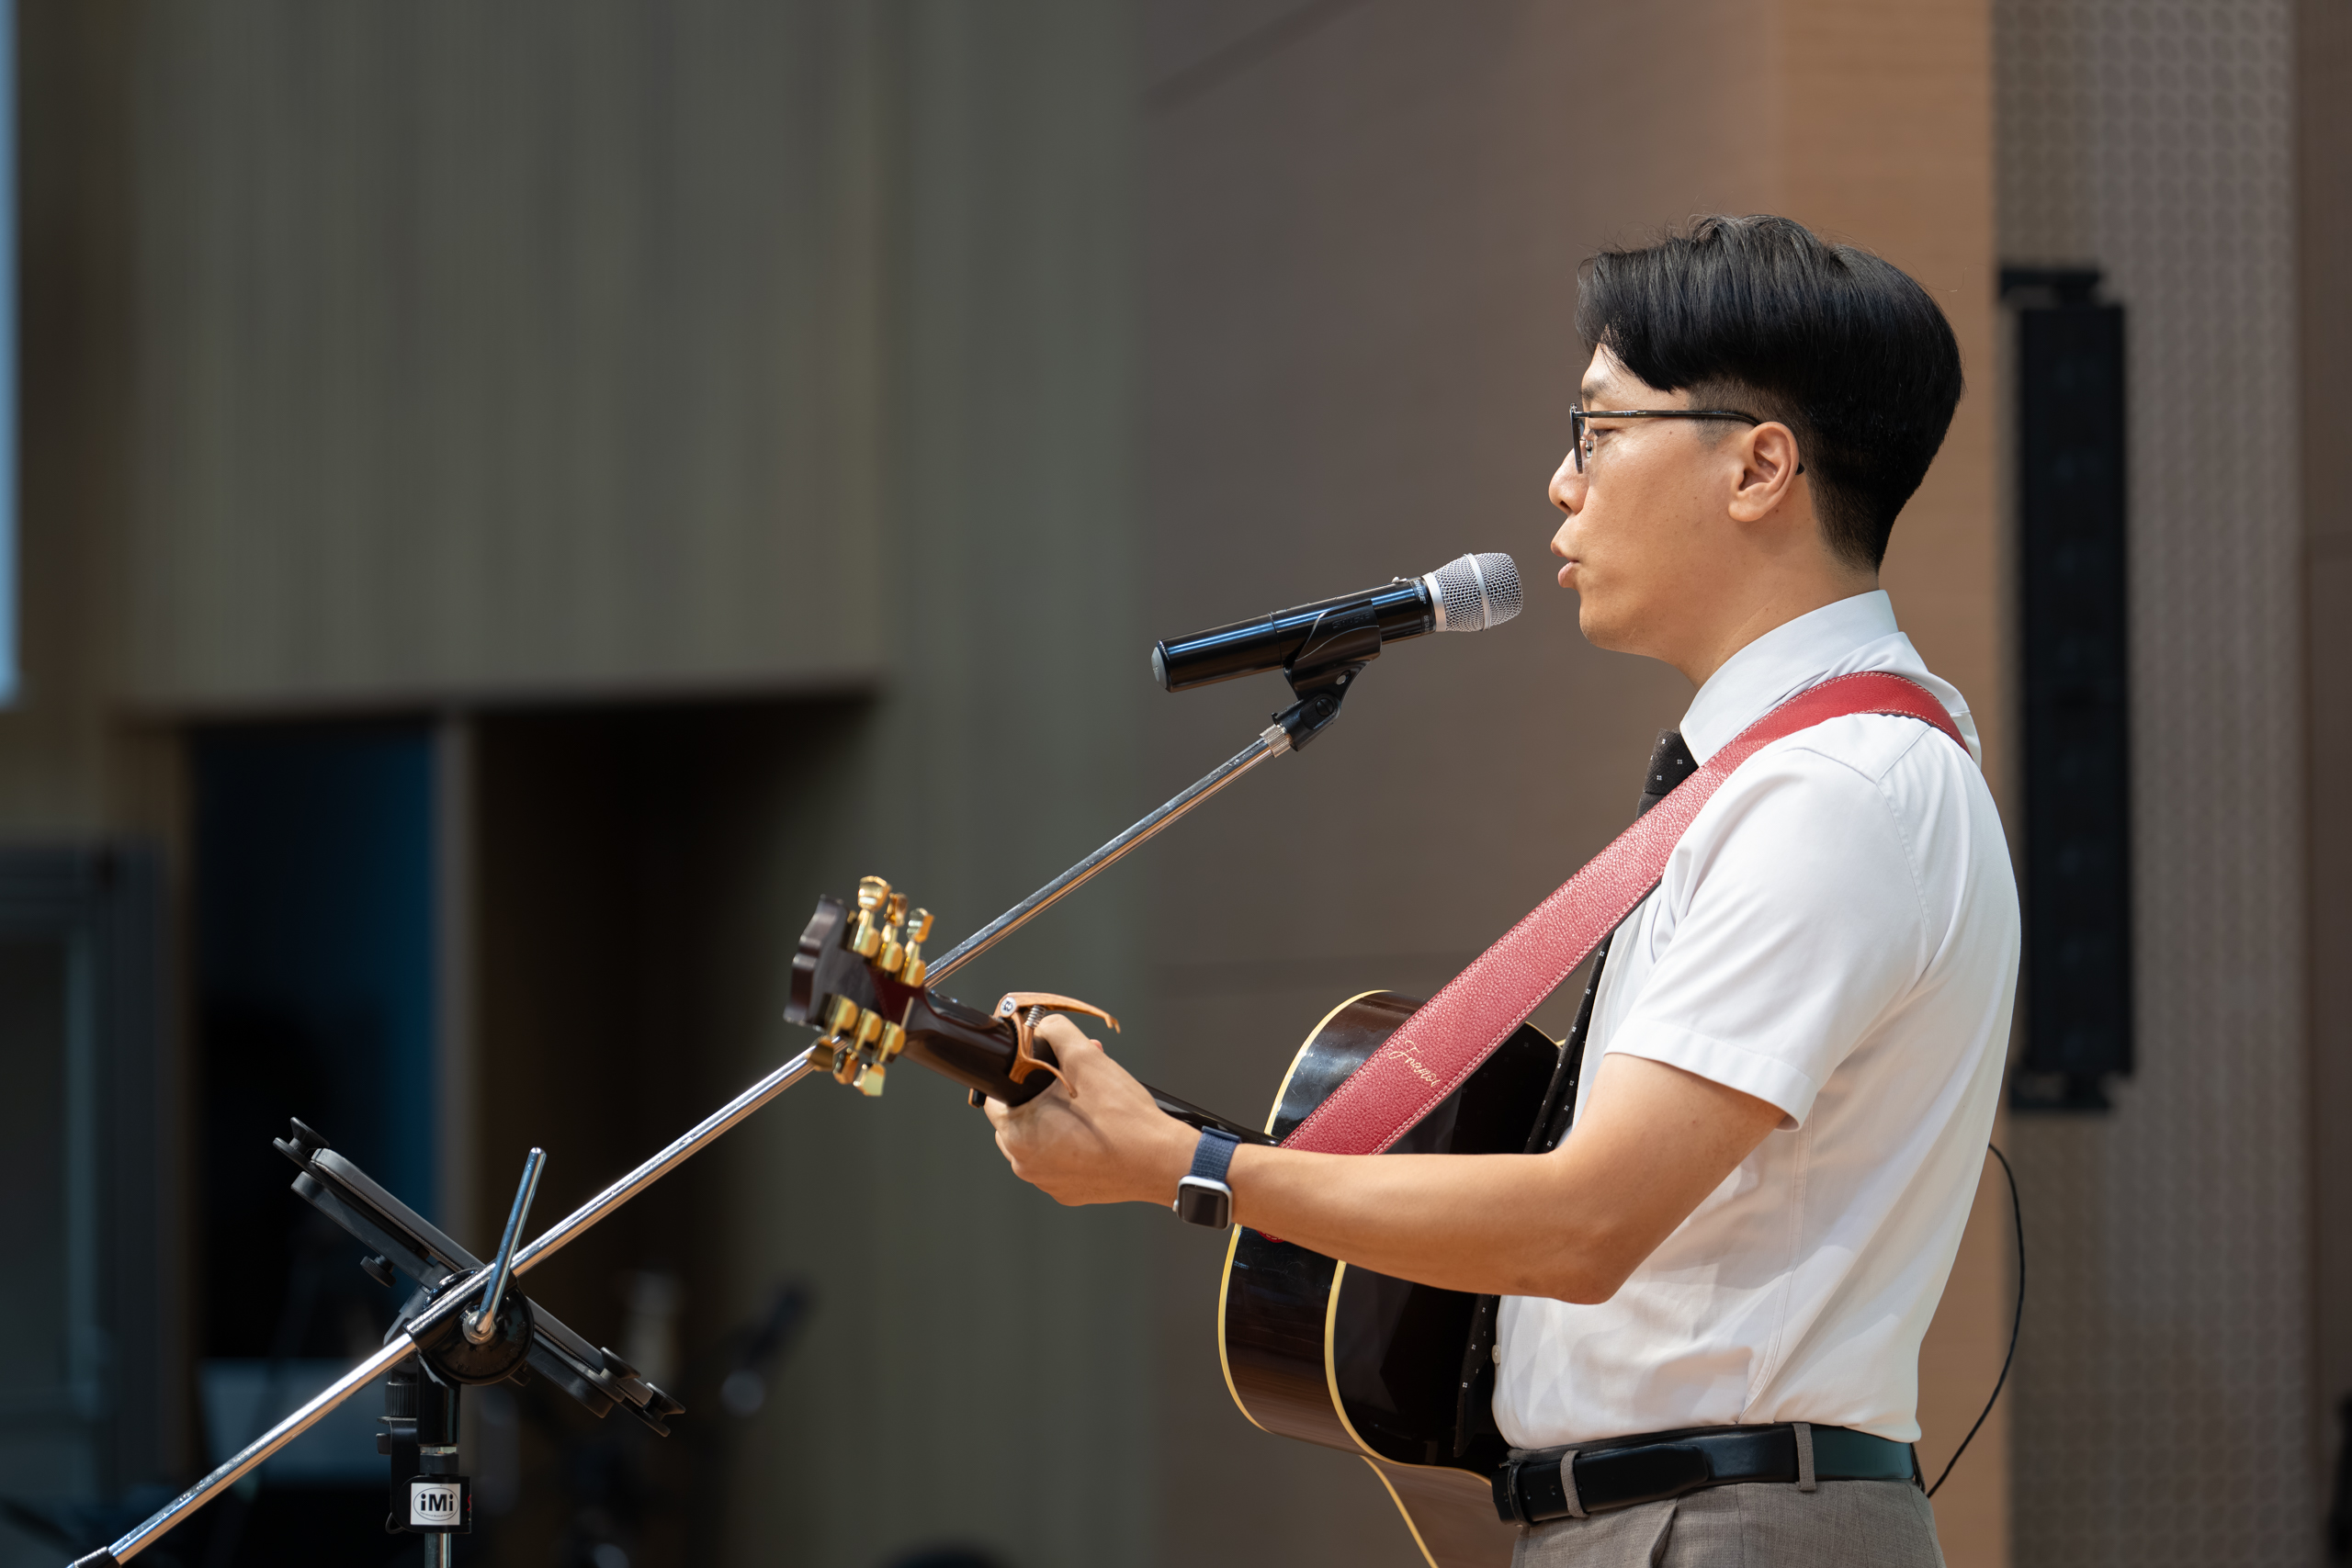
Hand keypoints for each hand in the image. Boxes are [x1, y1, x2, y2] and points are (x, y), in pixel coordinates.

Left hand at [982, 1015, 1195, 1206]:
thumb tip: (1042, 1025)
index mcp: (1018, 1135)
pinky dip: (1073, 1145)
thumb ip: (1056, 1031)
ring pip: (1042, 1139)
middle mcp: (1025, 1164)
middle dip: (1043, 1095)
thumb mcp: (1086, 1058)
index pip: (996, 1098)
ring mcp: (1047, 1182)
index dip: (1020, 1076)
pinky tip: (1098, 1131)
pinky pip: (1061, 1161)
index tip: (1040, 1070)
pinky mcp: (1069, 1192)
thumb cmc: (1123, 1119)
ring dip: (1059, 1119)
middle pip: (1021, 1118)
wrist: (1160, 1161)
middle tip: (1073, 1082)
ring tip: (1091, 1103)